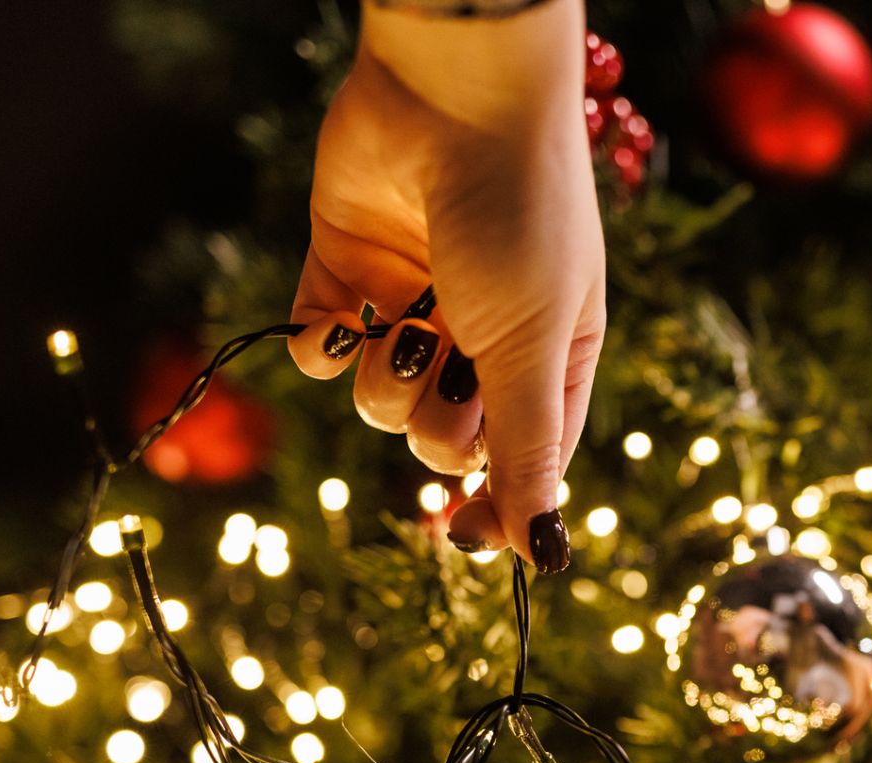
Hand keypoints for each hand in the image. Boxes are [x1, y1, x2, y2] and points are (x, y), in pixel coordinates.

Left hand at [286, 1, 603, 570]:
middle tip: (449, 365)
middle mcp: (483, 340)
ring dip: (384, 374)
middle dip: (437, 418)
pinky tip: (343, 312)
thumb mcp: (537, 345)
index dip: (492, 504)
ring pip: (378, 403)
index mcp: (552, 359)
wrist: (456, 98)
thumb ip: (528, 451)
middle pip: (442, 441)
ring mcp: (412, 306)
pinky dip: (322, 341)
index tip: (459, 536)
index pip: (522, 463)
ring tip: (401, 320)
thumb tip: (542, 555)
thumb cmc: (522, 217)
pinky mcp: (347, 272)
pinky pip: (319, 350)